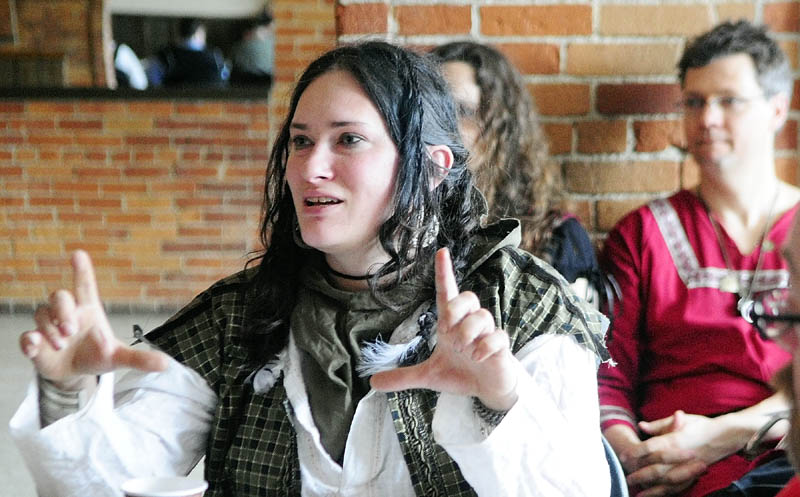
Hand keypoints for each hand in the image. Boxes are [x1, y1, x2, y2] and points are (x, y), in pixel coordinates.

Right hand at [19, 250, 168, 388]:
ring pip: (41, 313)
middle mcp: (67, 314)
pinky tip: (35, 347)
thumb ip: (140, 358)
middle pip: (59, 297)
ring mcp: (49, 327)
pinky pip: (26, 336)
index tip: (78, 253)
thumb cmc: (98, 355)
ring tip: (62, 345)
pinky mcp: (35, 343)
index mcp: (89, 310)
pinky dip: (29, 341)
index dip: (82, 270)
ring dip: (50, 329)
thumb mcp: (119, 358)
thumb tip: (165, 363)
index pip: (84, 286)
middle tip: (71, 332)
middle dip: (62, 311)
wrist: (75, 373)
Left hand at [370, 248, 519, 409]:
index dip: (444, 272)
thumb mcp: (428, 376)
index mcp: (451, 324)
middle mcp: (470, 323)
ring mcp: (487, 333)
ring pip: (482, 316)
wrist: (486, 389)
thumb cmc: (460, 373)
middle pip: (468, 297)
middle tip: (447, 334)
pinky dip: (484, 347)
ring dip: (468, 333)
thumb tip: (373, 382)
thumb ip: (404, 377)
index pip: (448, 292)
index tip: (441, 251)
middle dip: (456, 311)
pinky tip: (478, 358)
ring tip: (464, 352)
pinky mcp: (501, 346)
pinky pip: (497, 337)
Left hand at [620, 410, 724, 495]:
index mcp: (676, 440)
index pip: (651, 447)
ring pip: (667, 481)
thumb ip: (660, 424)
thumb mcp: (682, 419)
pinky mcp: (695, 475)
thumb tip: (642, 426)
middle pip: (657, 468)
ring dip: (651, 488)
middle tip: (627, 478)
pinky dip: (666, 493)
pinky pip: (679, 487)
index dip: (636, 452)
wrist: (727, 435)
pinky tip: (655, 496)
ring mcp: (689, 467)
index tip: (624, 456)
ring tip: (638, 493)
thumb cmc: (702, 425)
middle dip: (640, 475)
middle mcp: (681, 456)